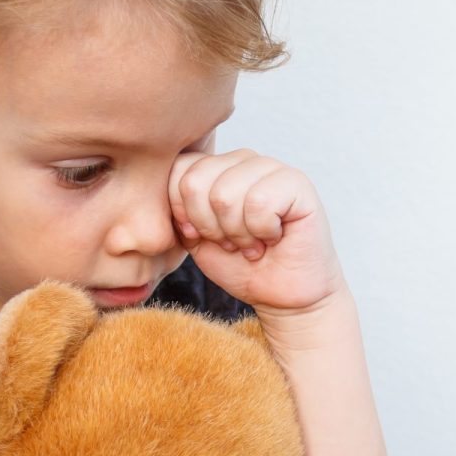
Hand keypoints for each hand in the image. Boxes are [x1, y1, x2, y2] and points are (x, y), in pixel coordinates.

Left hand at [169, 148, 344, 314]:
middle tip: (232, 242)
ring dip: (237, 233)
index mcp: (217, 167)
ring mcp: (270, 167)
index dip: (184, 213)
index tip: (204, 237)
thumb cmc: (241, 266)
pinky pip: (259, 202)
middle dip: (210, 227)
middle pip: (196, 182)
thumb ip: (177, 208)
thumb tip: (159, 186)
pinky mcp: (296, 182)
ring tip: (254, 242)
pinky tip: (274, 237)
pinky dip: (262, 232)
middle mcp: (243, 160)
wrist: (282, 296)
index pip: (179, 169)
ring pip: (225, 193)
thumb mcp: (195, 238)